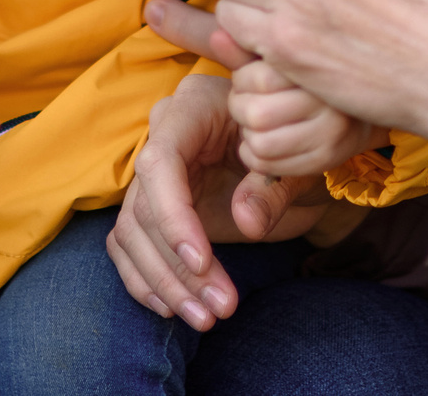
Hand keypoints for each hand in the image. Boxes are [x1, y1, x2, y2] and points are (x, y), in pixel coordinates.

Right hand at [107, 75, 332, 330]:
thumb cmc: (298, 150)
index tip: (202, 263)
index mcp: (194, 108)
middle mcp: (164, 136)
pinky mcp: (152, 206)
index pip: (161, 162)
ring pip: (132, 232)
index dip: (174, 216)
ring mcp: (154, 174)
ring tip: (206, 318)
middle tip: (219, 309)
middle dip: (179, 266)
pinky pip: (129, 244)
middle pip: (145, 207)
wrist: (298, 157)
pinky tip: (174, 309)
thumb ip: (271, 188)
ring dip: (164, 282)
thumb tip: (247, 223)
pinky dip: (146, 280)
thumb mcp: (297, 165)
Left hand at [230, 57, 390, 177]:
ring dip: (247, 134)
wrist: (358, 105)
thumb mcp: (279, 56)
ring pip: (261, 143)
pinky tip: (261, 140)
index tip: (249, 78)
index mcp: (319, 64)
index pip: (259, 78)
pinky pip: (268, 164)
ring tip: (256, 122)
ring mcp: (332, 133)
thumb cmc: (307, 75)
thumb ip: (247, 48)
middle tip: (249, 101)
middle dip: (240, 108)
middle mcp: (331, 101)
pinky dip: (252, 155)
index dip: (242, 80)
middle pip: (257, 114)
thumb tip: (217, 37)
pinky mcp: (326, 159)